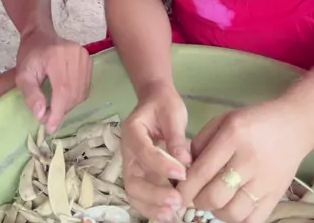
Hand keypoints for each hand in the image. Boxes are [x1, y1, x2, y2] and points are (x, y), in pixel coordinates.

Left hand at [15, 29, 91, 132]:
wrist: (40, 35)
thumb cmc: (30, 55)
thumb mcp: (22, 75)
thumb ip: (30, 94)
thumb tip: (41, 115)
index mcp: (56, 56)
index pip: (62, 89)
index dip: (58, 112)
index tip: (50, 128)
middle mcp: (75, 54)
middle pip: (73, 93)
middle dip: (61, 111)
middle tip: (47, 117)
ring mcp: (84, 56)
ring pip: (81, 92)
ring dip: (68, 106)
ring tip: (54, 107)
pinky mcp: (89, 60)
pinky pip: (85, 87)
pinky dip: (75, 98)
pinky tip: (63, 98)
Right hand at [121, 82, 191, 221]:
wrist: (156, 101)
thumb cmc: (164, 105)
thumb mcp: (173, 113)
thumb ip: (177, 137)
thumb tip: (185, 162)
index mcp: (132, 131)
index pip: (143, 152)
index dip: (161, 165)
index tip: (183, 173)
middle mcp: (128, 152)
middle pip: (132, 181)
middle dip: (153, 195)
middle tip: (177, 201)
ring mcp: (133, 166)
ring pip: (135, 193)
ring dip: (152, 207)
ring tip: (173, 215)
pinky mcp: (141, 175)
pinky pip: (142, 196)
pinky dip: (153, 208)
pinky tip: (170, 215)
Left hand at [178, 98, 313, 222]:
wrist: (294, 125)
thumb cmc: (254, 120)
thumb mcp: (224, 120)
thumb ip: (201, 142)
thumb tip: (184, 168)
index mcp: (233, 136)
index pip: (203, 170)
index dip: (185, 187)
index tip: (176, 194)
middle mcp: (249, 160)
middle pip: (215, 196)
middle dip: (198, 200)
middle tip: (196, 195)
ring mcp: (265, 181)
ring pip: (233, 213)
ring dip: (217, 212)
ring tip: (215, 201)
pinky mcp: (277, 195)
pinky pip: (253, 220)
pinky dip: (238, 219)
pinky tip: (233, 208)